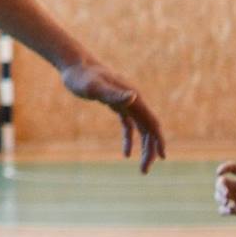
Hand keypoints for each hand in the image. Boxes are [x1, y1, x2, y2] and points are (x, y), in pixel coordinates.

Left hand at [58, 58, 164, 172]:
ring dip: (144, 147)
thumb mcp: (95, 86)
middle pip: (149, 129)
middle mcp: (134, 100)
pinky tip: (126, 154)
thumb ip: (113, 93)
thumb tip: (133, 97)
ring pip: (142, 129)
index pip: (152, 123)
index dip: (158, 141)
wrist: (73, 64)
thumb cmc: (82, 76)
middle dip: (151, 150)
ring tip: (142, 168)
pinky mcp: (116, 105)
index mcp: (134, 98)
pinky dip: (130, 139)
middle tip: (144, 171)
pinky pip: (129, 125)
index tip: (162, 158)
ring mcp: (126, 102)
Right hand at [217, 142, 235, 227]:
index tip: (220, 172)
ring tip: (227, 202)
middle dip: (219, 186)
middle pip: (221, 182)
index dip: (223, 168)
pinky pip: (224, 210)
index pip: (231, 168)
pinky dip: (222, 210)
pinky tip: (229, 210)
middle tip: (227, 194)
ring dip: (219, 197)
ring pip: (219, 195)